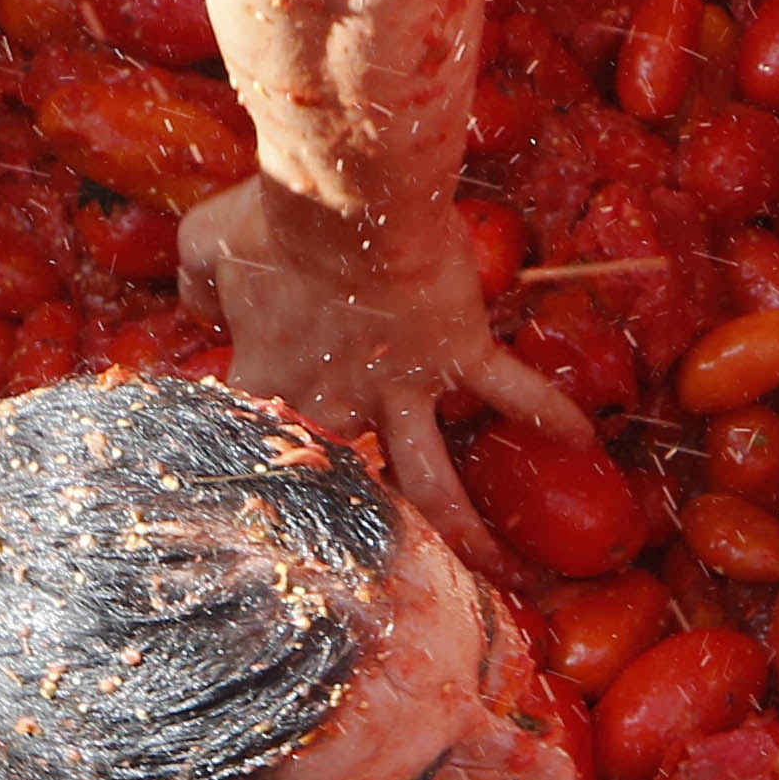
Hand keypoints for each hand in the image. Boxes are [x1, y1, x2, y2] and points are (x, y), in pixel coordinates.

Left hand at [180, 176, 593, 576]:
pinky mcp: (458, 354)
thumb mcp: (205, 245)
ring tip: (502, 571)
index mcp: (276, 383)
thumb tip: (197, 308)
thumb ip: (197, 282)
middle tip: (385, 576)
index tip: (269, 489)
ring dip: (470, 530)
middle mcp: (341, 403)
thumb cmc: (271, 221)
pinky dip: (547, 412)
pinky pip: (510, 391)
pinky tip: (581, 440)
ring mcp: (404, 387)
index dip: (263, 466)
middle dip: (366, 535)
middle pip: (351, 488)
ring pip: (437, 480)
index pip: (260, 445)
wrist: (347, 203)